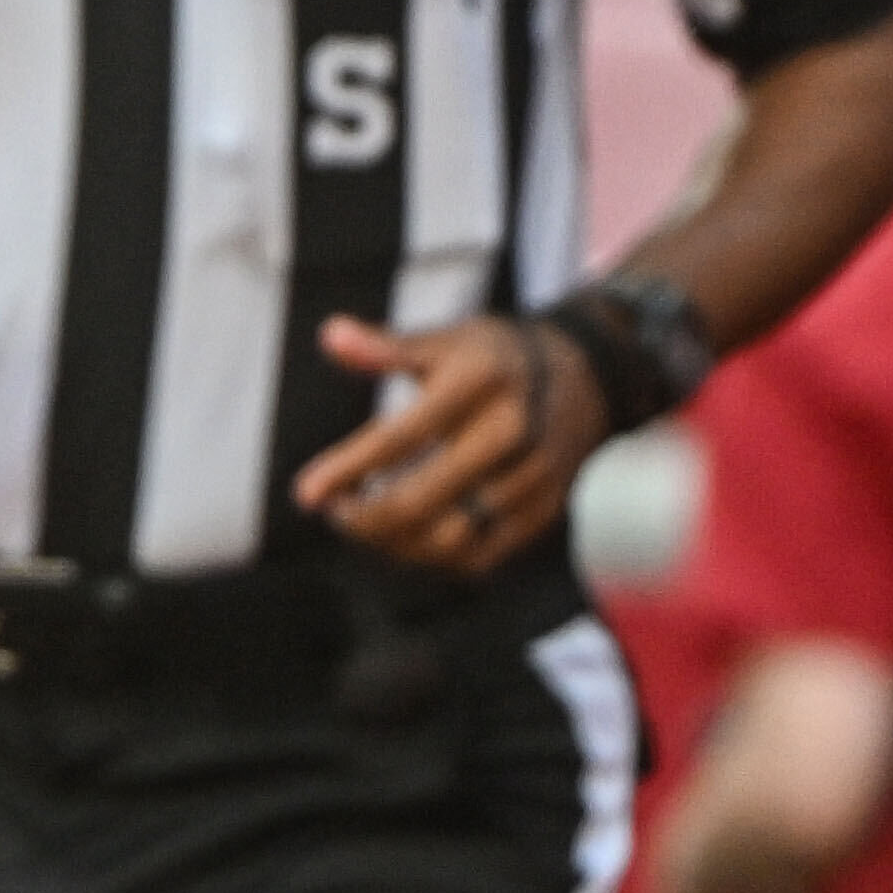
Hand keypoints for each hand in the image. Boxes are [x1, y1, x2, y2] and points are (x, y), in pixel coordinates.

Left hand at [289, 312, 606, 574]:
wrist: (587, 376)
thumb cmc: (496, 356)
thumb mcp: (446, 339)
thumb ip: (386, 347)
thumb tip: (329, 335)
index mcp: (478, 385)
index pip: (400, 437)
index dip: (348, 469)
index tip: (305, 494)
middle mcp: (511, 435)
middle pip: (422, 499)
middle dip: (365, 517)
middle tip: (332, 512)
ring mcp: (533, 479)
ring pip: (450, 538)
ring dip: (394, 542)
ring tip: (360, 524)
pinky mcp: (545, 512)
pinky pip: (481, 556)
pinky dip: (433, 557)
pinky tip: (403, 540)